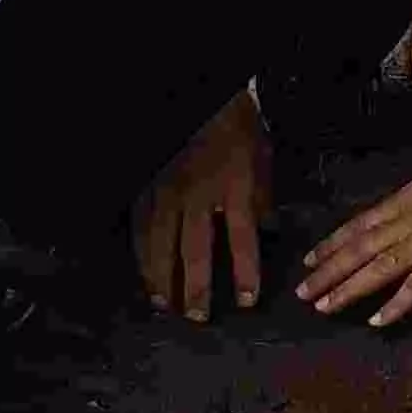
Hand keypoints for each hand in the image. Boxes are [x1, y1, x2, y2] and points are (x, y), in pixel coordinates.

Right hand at [132, 89, 268, 320]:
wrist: (201, 95)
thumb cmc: (236, 125)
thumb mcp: (261, 156)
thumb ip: (263, 196)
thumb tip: (270, 229)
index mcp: (234, 186)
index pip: (242, 239)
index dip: (244, 273)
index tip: (246, 301)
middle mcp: (198, 194)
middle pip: (195, 250)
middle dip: (197, 288)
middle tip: (198, 317)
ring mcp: (168, 192)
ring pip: (161, 244)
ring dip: (163, 278)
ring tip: (166, 304)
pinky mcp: (147, 187)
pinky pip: (140, 228)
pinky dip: (142, 255)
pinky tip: (145, 274)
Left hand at [297, 151, 411, 326]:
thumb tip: (410, 218)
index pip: (363, 223)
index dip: (335, 242)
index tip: (310, 259)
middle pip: (363, 247)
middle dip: (330, 270)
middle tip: (303, 293)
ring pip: (382, 266)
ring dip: (350, 287)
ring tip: (323, 307)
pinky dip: (398, 302)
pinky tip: (377, 320)